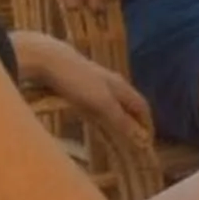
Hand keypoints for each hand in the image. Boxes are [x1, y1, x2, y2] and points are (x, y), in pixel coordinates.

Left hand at [14, 35, 153, 148]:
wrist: (50, 59)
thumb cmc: (78, 81)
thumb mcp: (102, 103)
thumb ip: (120, 119)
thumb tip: (141, 137)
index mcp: (121, 86)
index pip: (142, 106)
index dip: (147, 123)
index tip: (149, 139)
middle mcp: (112, 82)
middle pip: (129, 103)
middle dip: (134, 120)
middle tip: (134, 138)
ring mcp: (96, 81)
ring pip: (114, 101)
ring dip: (118, 116)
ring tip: (116, 131)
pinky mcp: (81, 82)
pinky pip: (98, 100)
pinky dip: (102, 112)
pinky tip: (94, 116)